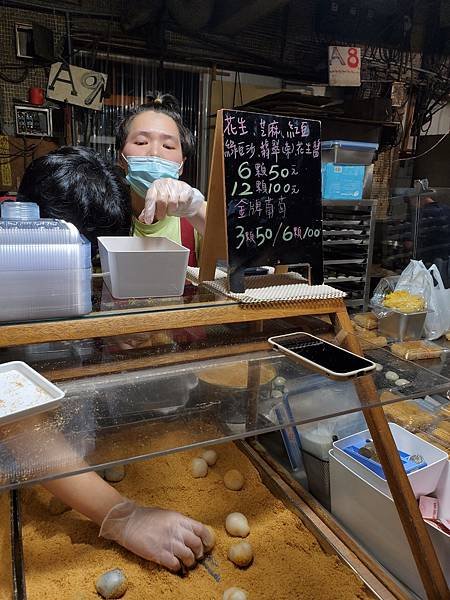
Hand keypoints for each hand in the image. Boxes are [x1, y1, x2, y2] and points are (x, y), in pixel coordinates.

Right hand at [99, 499, 213, 570]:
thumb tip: (191, 532)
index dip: (207, 539)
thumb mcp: (167, 514)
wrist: (127, 521)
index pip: (200, 529)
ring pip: (188, 556)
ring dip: (189, 562)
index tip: (207, 545)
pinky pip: (174, 564)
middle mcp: (176, 530)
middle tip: (196, 556)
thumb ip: (179, 523)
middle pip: (196, 544)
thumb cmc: (146, 517)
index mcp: (178, 519)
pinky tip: (175, 566)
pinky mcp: (158, 553)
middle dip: (199, 552)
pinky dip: (177, 567)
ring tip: (186, 563)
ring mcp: (167, 542)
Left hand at [139, 179, 203, 223]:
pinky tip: (179, 206)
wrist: (186, 196)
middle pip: (161, 200)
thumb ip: (149, 210)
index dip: (149, 211)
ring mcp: (176, 185)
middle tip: (161, 217)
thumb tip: (141, 218)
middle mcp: (164, 183)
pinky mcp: (185, 189)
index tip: (148, 221)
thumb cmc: (170, 199)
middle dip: (161, 212)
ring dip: (172, 210)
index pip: (150, 199)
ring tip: (171, 210)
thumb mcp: (158, 204)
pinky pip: (182, 202)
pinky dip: (180, 207)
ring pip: (172, 202)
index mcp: (155, 186)